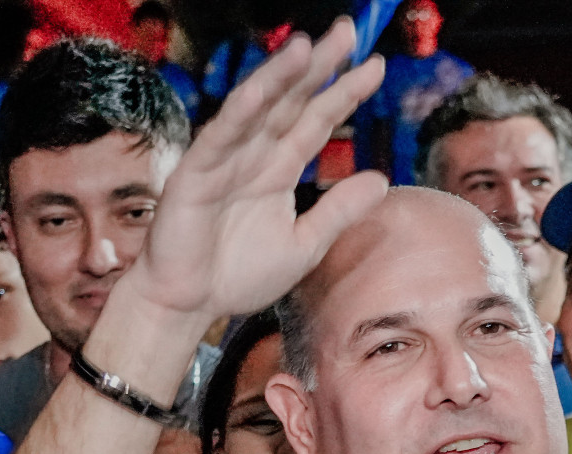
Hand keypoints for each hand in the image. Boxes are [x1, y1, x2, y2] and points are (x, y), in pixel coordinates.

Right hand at [119, 18, 388, 322]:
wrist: (189, 305)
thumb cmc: (238, 276)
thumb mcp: (305, 245)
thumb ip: (339, 211)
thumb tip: (382, 179)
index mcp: (279, 169)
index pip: (316, 121)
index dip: (344, 93)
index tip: (376, 66)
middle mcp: (253, 156)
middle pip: (290, 103)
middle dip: (318, 68)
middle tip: (347, 31)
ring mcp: (223, 161)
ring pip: (256, 111)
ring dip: (279, 78)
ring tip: (306, 47)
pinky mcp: (195, 175)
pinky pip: (218, 139)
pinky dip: (238, 115)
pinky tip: (259, 90)